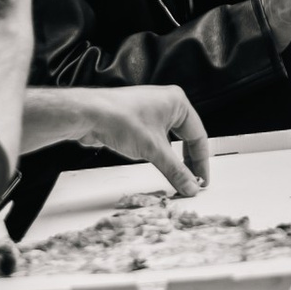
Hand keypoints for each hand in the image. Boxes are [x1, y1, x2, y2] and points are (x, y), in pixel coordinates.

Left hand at [89, 85, 211, 198]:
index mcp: (177, 102)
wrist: (88, 114)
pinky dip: (160, 155)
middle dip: (188, 161)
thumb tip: (190, 187)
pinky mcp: (137, 121)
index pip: (198, 136)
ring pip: (170, 141)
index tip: (202, 181)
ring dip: (173, 160)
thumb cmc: (120, 119)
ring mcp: (150, 112)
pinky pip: (155, 141)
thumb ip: (175, 170)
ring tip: (177, 179)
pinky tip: (159, 167)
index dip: (201, 161)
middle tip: (192, 183)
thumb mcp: (153, 149)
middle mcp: (166, 104)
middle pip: (186, 138)